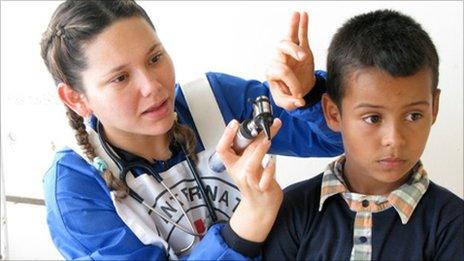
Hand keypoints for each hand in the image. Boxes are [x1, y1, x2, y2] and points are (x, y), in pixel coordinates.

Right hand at [216, 118, 282, 241]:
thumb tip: (258, 126)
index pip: (222, 150)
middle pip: (242, 152)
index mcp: (232, 164)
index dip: (226, 135)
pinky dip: (269, 171)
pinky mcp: (262, 189)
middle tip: (265, 125)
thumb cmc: (254, 181)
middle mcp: (239, 173)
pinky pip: (264, 180)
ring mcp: (250, 182)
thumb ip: (250, 147)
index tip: (234, 123)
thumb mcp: (247, 163)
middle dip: (254, 136)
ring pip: (251, 166)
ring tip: (267, 139)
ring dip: (259, 151)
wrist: (260, 206)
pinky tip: (272, 162)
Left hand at [266, 11, 314, 110]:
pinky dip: (301, 24)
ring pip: (288, 40)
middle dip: (293, 59)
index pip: (281, 72)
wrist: (299, 91)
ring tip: (298, 27)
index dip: (291, 84)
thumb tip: (299, 101)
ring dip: (293, 32)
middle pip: (281, 51)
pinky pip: (301, 34)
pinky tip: (303, 14)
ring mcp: (289, 53)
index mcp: (273, 72)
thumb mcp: (286, 103)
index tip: (298, 95)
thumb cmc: (289, 95)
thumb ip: (290, 103)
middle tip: (302, 64)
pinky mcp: (302, 48)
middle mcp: (279, 60)